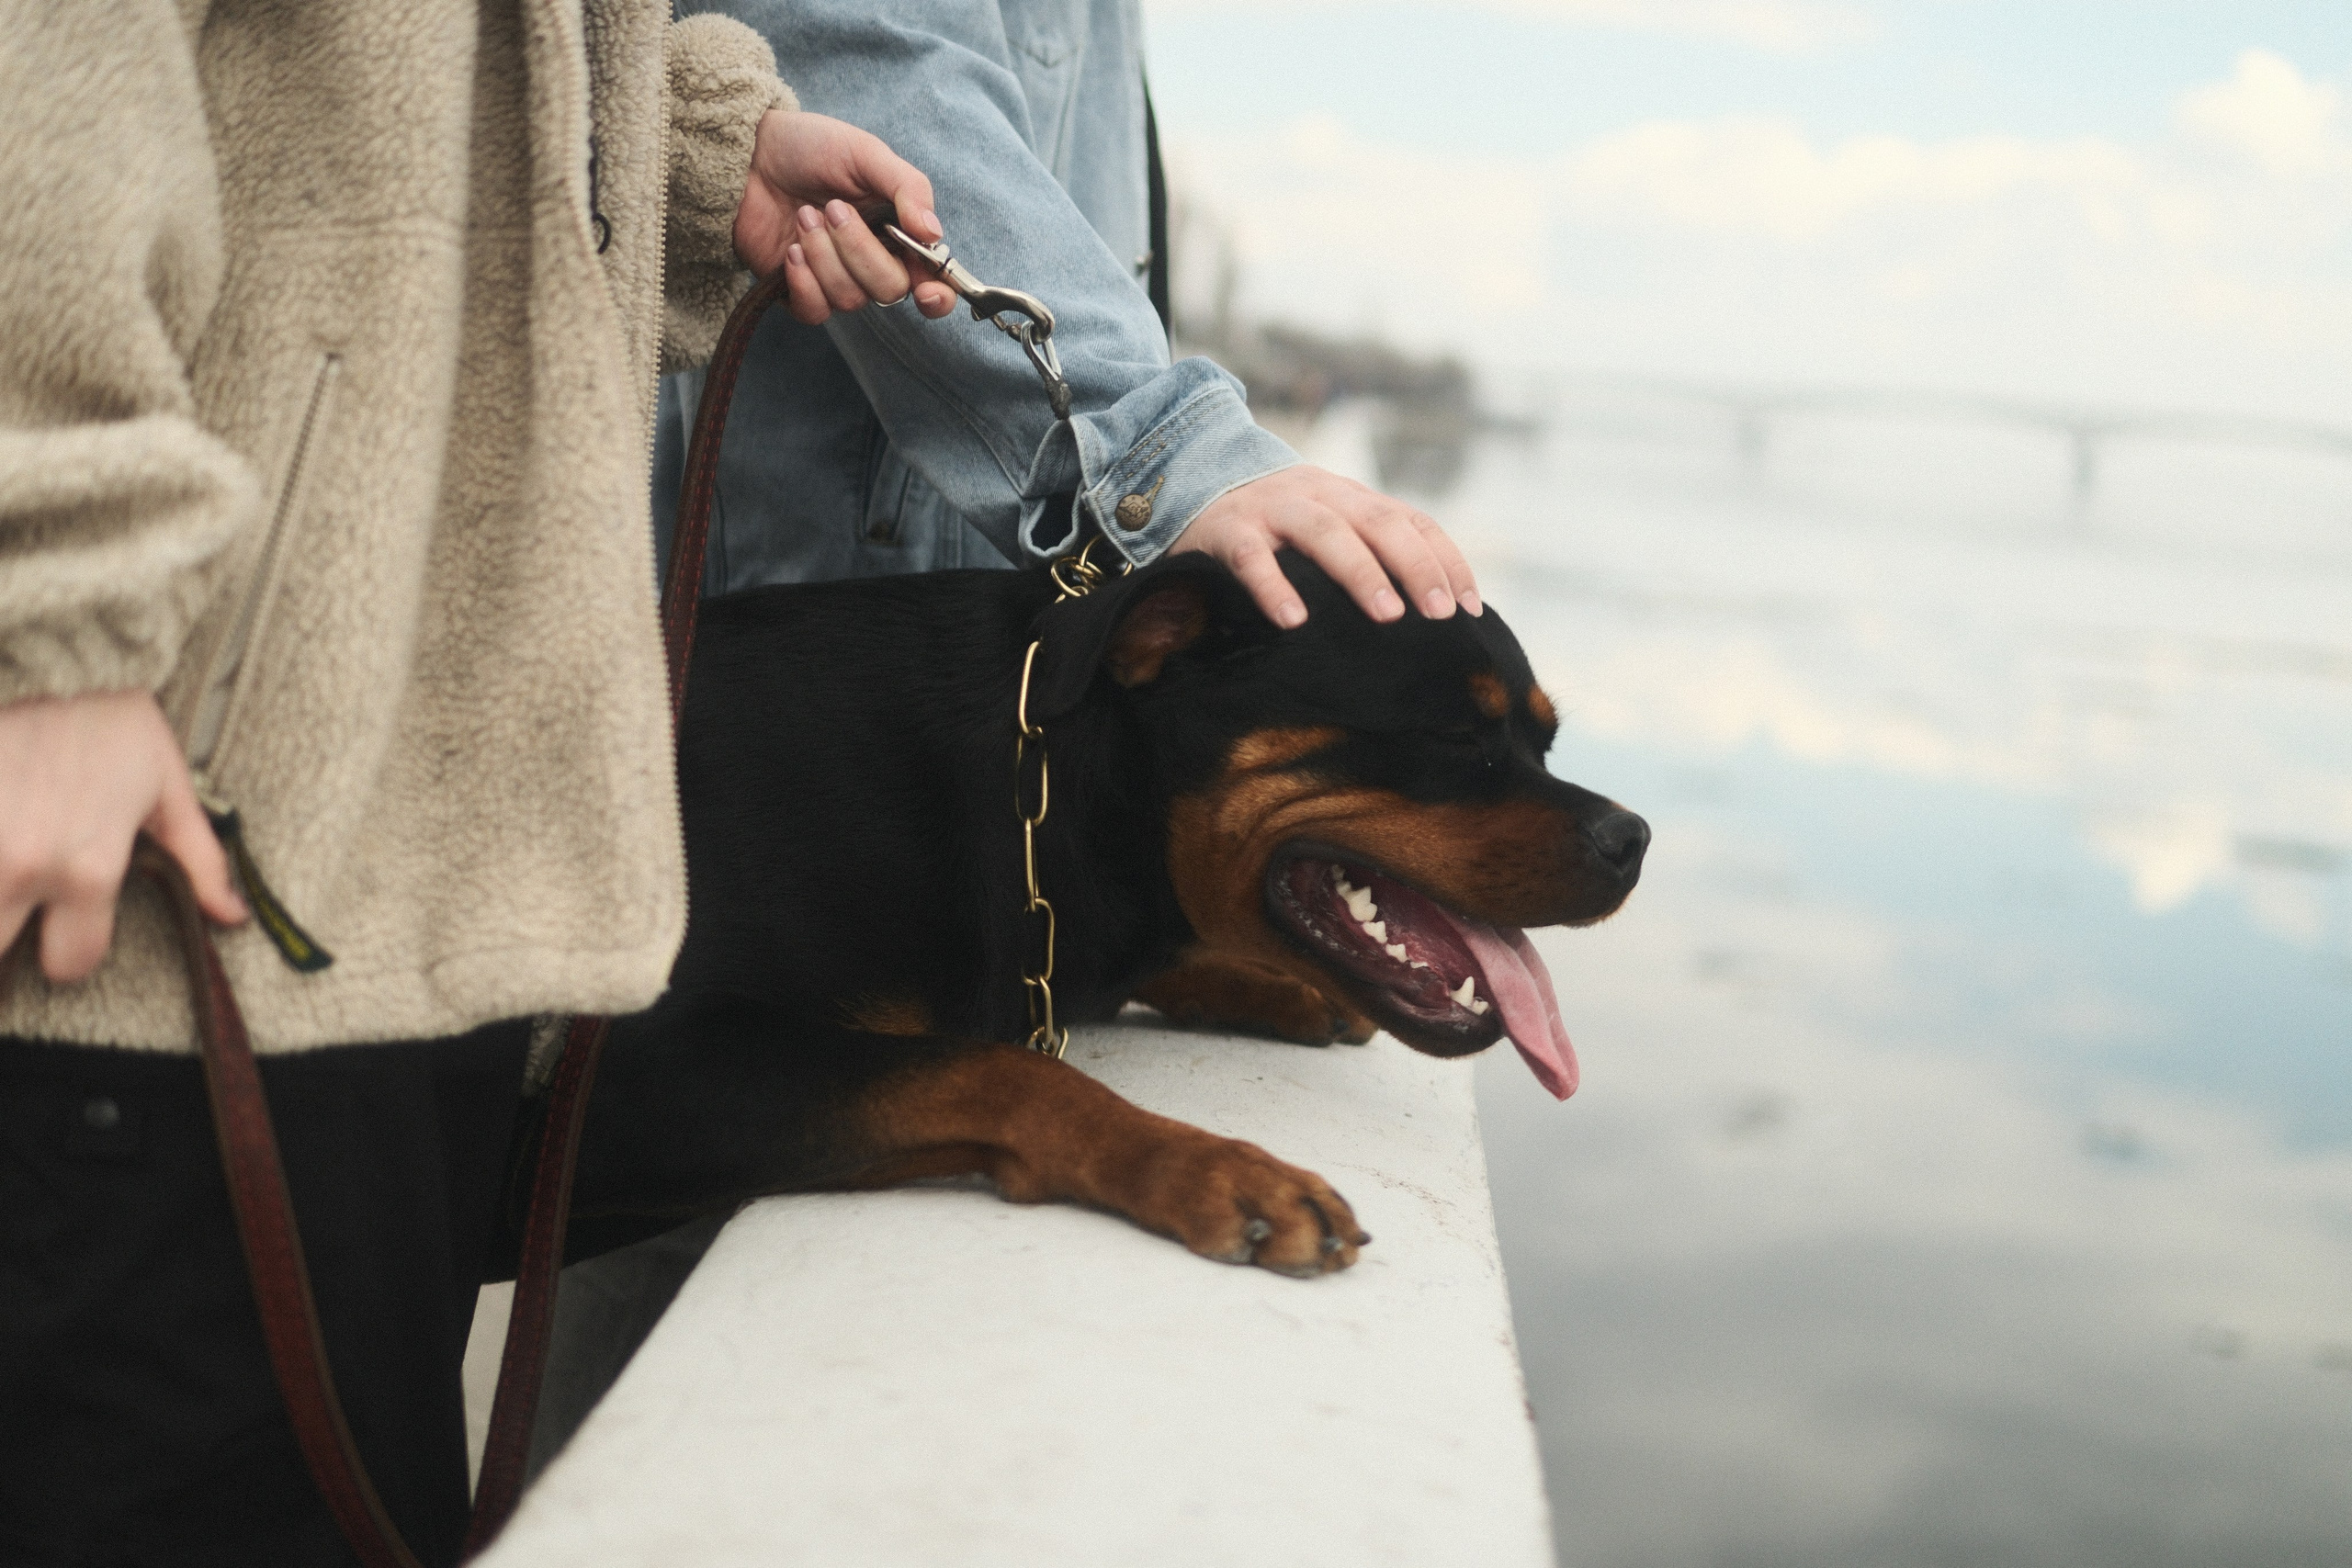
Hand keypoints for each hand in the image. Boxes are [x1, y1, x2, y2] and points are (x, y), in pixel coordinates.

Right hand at [0, 691, 244, 983]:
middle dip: (6, 936)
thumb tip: (232, 915)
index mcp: (88, 870)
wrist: (48, 654)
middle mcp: (22, 867)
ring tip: (6, 867)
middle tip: (17, 901)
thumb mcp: (166, 785)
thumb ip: (199, 859)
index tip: (65, 930)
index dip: (71, 951)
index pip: (71, 964)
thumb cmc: (108, 717)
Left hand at [734, 109, 960, 325]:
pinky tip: (791, 249)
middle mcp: (873, 262)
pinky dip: (804, 281)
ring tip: (803, 216)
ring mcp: (836, 280)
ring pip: (850, 299)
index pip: (933, 280)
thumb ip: (907, 188)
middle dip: (860, 250)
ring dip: (824, 255)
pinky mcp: (800, 292)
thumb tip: (932, 233)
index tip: (927, 292)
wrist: (751, 153)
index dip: (937, 295)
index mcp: (899, 232)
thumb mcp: (865, 153)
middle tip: (832, 209)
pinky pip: (815, 311)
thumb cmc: (811, 147)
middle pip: (889, 290)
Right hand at [1170, 465, 1482, 629]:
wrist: (1186, 476)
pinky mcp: (1227, 529)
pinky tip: (1293, 621)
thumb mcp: (1325, 524)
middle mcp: (1320, 494)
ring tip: (1387, 615)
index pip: (1412, 521)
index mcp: (1351, 495)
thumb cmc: (1271, 524)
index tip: (1470, 608)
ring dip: (1360, 571)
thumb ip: (1367, 549)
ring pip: (1324, 532)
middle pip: (1378, 522)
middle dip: (1415, 566)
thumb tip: (1427, 607)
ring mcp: (1272, 509)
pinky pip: (1252, 557)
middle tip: (1440, 614)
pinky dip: (1274, 587)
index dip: (1445, 560)